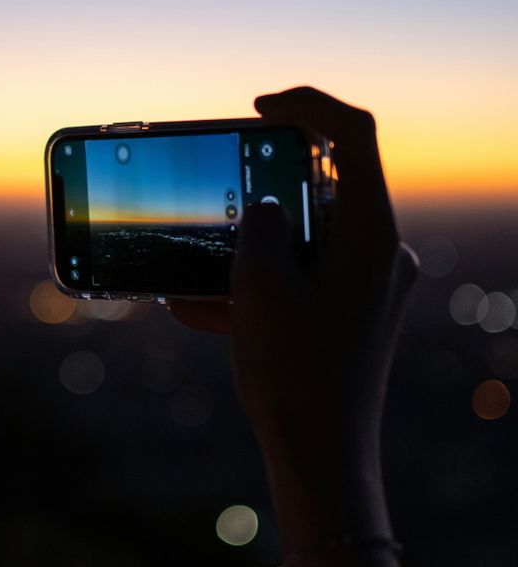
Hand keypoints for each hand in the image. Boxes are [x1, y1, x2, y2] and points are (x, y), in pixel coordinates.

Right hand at [170, 87, 417, 493]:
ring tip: (186, 261)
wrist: (321, 460)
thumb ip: (259, 226)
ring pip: (302, 239)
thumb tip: (265, 207)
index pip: (353, 135)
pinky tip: (191, 306)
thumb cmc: (295, 374)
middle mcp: (380, 254)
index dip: (307, 106)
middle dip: (259, 188)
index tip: (258, 108)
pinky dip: (252, 286)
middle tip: (215, 186)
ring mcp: (366, 288)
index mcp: (372, 233)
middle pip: (323, 188)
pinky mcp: (346, 319)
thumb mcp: (259, 285)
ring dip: (245, 245)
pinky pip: (297, 282)